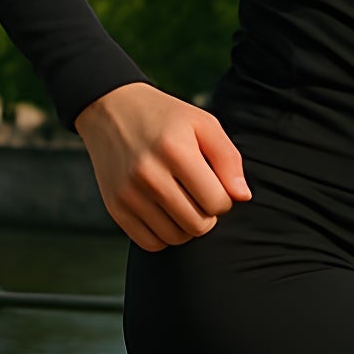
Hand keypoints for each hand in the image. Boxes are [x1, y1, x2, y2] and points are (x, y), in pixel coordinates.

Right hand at [72, 82, 250, 249]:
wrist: (111, 110)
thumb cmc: (167, 119)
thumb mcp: (203, 124)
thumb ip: (229, 159)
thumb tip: (242, 197)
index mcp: (175, 151)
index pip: (217, 202)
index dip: (225, 199)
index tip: (215, 185)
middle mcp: (148, 174)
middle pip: (198, 225)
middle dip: (207, 215)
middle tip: (199, 196)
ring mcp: (128, 193)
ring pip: (176, 238)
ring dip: (187, 226)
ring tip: (183, 203)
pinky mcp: (115, 207)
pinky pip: (150, 243)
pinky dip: (164, 236)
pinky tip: (165, 214)